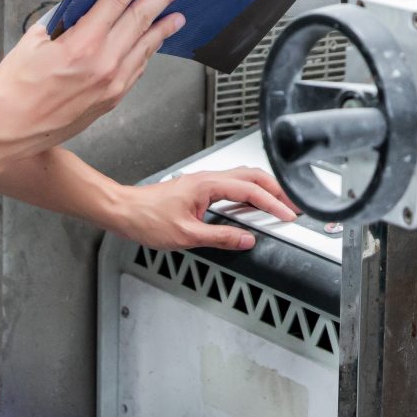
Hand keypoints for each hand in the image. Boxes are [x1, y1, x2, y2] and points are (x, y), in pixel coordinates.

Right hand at [0, 0, 191, 171]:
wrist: (10, 129)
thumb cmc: (15, 89)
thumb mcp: (33, 40)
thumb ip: (62, 20)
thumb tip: (81, 7)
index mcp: (83, 43)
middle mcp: (104, 63)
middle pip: (142, 17)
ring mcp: (113, 83)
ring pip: (147, 45)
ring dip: (164, 25)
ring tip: (178, 12)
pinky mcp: (113, 98)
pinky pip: (138, 68)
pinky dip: (147, 51)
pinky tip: (153, 42)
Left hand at [100, 167, 300, 251]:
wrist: (124, 211)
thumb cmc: (147, 219)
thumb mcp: (187, 235)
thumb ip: (221, 237)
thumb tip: (246, 239)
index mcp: (208, 185)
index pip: (250, 191)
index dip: (273, 203)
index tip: (288, 214)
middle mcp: (208, 178)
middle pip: (253, 176)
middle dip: (276, 190)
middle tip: (292, 205)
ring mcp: (203, 182)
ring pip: (243, 178)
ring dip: (263, 190)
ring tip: (277, 205)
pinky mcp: (198, 189)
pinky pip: (232, 186)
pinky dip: (248, 194)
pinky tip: (250, 206)